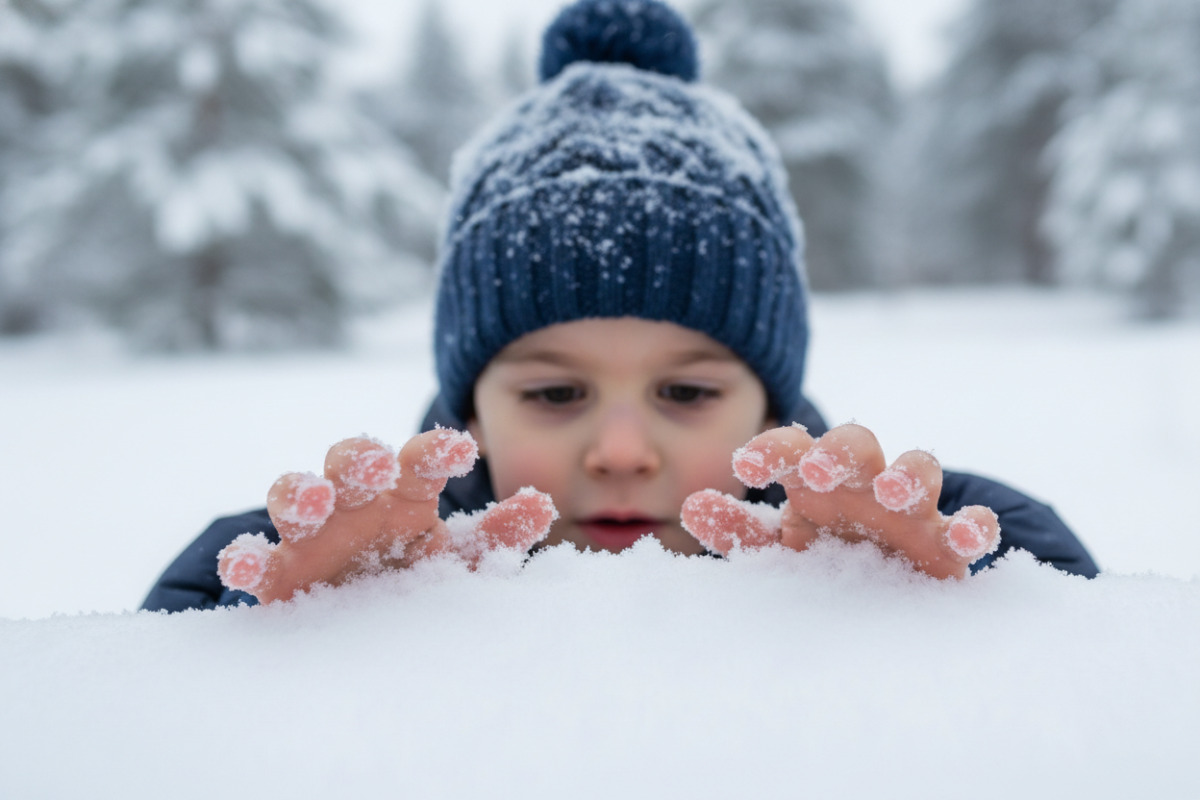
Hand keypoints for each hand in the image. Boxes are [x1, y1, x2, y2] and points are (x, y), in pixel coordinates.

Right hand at [217, 429, 556, 602]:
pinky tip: (247, 566)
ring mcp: (309, 536)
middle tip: (376, 467)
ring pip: (292, 497)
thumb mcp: (457, 560)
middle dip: (359, 460)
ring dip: (298, 493)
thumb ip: (497, 535)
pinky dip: (244, 559)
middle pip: (348, 463)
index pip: (418, 461)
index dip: (435, 452)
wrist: (356, 617)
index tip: (461, 451)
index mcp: (402, 495)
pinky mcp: (275, 575)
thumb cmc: (410, 573)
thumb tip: (542, 503)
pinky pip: (251, 559)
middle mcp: (352, 504)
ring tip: (313, 500)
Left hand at [681, 423, 999, 578]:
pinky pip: (972, 527)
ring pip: (919, 470)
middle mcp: (865, 482)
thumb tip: (688, 505)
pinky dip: (975, 527)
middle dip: (840, 451)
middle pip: (858, 445)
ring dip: (910, 475)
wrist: (892, 579)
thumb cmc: (829, 550)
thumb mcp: (778, 546)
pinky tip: (965, 535)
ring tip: (892, 491)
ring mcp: (912, 509)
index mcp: (818, 477)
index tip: (744, 465)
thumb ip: (739, 530)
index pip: (793, 447)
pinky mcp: (949, 544)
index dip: (772, 449)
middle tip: (817, 468)